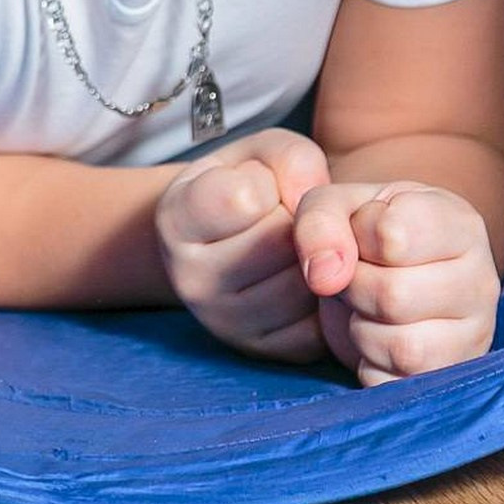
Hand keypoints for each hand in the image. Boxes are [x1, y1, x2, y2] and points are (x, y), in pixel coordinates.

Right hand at [155, 128, 333, 363]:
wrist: (225, 243)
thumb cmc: (246, 185)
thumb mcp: (260, 152)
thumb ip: (290, 159)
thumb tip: (312, 212)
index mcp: (177, 220)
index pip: (241, 198)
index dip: (264, 180)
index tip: (253, 184)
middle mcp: (191, 279)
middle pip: (280, 242)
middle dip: (297, 219)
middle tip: (280, 215)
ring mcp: (224, 322)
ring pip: (304, 283)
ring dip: (316, 256)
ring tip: (293, 245)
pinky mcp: (263, 350)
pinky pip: (319, 321)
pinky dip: (327, 294)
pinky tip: (306, 274)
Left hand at [294, 180, 498, 385]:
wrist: (386, 276)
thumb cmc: (365, 234)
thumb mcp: (336, 205)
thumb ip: (321, 223)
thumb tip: (325, 277)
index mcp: (459, 224)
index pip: (394, 236)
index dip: (357, 239)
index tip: (361, 235)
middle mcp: (481, 280)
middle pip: (395, 297)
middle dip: (355, 288)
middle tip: (357, 277)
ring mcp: (475, 335)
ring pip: (404, 348)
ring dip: (364, 331)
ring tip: (369, 309)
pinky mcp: (454, 379)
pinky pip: (397, 386)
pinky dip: (371, 368)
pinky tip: (378, 341)